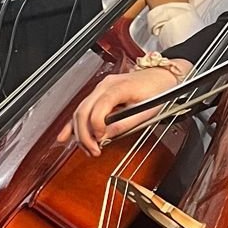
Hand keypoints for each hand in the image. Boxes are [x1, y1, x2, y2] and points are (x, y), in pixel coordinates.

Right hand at [59, 62, 187, 155]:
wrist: (162, 77)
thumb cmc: (158, 91)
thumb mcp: (147, 111)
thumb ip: (125, 124)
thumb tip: (107, 137)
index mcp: (117, 88)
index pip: (98, 108)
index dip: (97, 126)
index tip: (102, 140)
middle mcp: (105, 86)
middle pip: (83, 111)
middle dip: (85, 134)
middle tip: (93, 150)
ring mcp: (100, 88)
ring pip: (80, 111)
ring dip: (80, 133)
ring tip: (88, 149)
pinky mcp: (100, 94)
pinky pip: (82, 109)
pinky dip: (74, 124)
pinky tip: (65, 136)